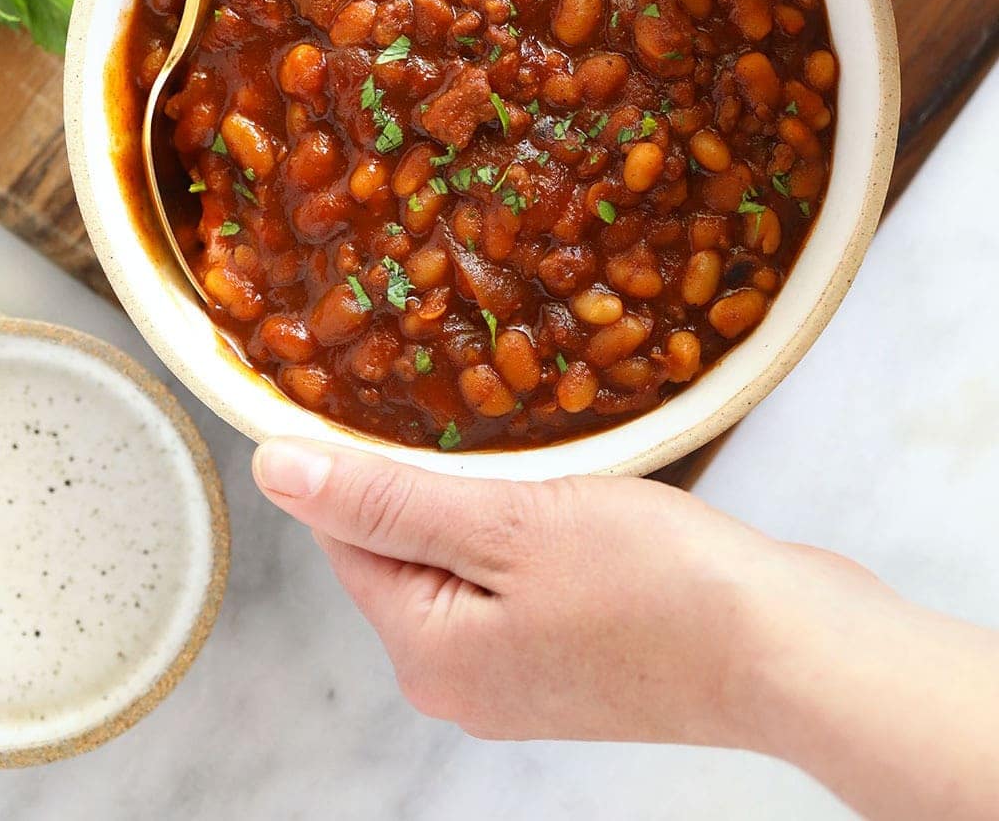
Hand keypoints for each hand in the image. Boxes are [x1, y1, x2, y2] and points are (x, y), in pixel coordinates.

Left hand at [253, 440, 998, 819]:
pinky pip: (519, 576)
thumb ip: (386, 497)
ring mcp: (520, 677)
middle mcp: (461, 680)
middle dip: (432, 474)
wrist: (788, 650)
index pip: (347, 535)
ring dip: (487, 495)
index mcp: (427, 653)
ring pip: (466, 556)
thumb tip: (275, 470)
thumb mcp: (505, 521)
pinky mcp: (575, 658)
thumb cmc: (656, 585)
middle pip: (405, 547)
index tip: (379, 382)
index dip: (357, 455)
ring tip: (530, 446)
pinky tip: (572, 494)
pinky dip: (531, 527)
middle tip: (479, 407)